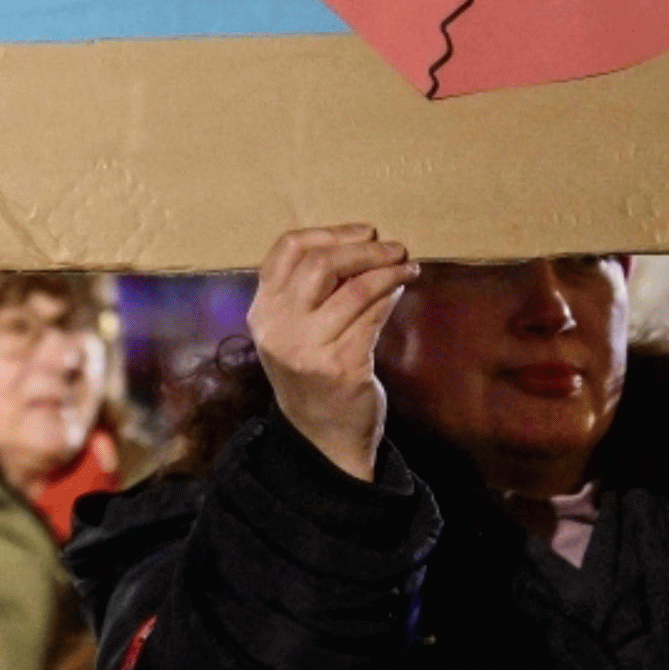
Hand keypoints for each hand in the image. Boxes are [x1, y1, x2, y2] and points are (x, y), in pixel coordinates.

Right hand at [247, 225, 416, 482]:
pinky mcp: (340, 366)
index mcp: (261, 311)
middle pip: (320, 263)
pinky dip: (390, 295)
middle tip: (394, 247)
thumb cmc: (313, 373)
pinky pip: (371, 316)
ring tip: (406, 265)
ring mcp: (306, 349)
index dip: (329, 232)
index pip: (286, 250)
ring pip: (353, 289)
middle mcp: (277, 328)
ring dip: (387, 270)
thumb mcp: (295, 330)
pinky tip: (402, 288)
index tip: (364, 231)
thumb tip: (362, 246)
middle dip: (364, 249)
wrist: (322, 437)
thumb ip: (312, 292)